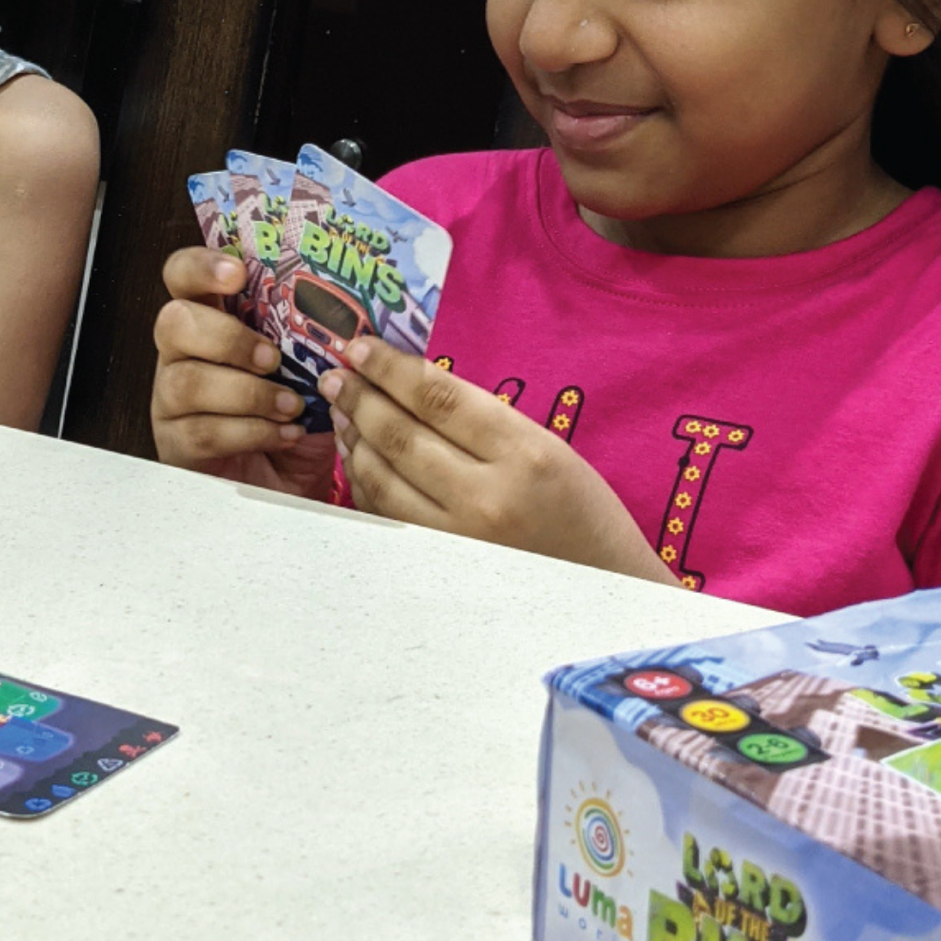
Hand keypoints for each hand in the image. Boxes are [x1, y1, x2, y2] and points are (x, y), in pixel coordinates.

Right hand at [150, 246, 336, 498]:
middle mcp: (183, 354)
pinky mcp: (177, 444)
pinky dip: (251, 431)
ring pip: (187, 381)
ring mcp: (172, 400)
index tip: (236, 272)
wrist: (296, 483)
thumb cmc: (300, 415)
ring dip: (248, 392)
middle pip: (174, 322)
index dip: (201, 266)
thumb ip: (313, 335)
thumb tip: (350, 313)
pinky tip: (283, 433)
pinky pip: (202, 431)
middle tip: (273, 358)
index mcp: (212, 318)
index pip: (183, 275)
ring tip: (291, 406)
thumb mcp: (313, 368)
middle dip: (228, 338)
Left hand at [320, 336, 676, 583]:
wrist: (604, 593)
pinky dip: (363, 481)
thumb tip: (410, 385)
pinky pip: (385, 516)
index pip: (438, 397)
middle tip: (335, 375)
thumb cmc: (582, 512)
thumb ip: (484, 420)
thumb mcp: (548, 449)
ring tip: (341, 410)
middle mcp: (487, 497)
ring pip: (382, 477)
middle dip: (359, 397)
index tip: (359, 347)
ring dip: (353, 438)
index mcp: (525, 454)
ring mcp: (458, 539)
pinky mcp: (439, 567)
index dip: (389, 367)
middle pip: (401, 434)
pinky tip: (357, 457)